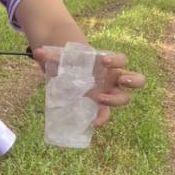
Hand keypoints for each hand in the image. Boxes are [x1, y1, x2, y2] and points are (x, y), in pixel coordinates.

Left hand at [31, 46, 145, 125]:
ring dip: (115, 101)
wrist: (66, 74)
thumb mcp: (62, 58)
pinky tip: (92, 122)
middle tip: (121, 81)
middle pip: (136, 80)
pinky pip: (105, 114)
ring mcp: (108, 93)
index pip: (122, 60)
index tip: (103, 60)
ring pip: (124, 99)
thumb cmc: (70, 62)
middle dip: (133, 81)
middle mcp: (113, 79)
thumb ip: (52, 55)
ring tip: (99, 100)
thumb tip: (38, 53)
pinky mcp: (98, 107)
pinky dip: (100, 118)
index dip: (116, 60)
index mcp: (108, 64)